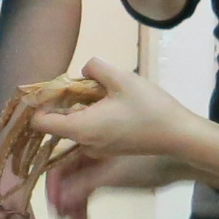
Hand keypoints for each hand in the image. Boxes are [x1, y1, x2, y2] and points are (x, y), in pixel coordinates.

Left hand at [30, 57, 192, 162]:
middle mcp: (84, 143)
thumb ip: (95, 68)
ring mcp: (98, 150)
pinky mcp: (110, 149)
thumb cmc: (149, 108)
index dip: (39, 103)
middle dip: (63, 102)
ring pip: (76, 126)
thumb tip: (85, 71)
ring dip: (81, 108)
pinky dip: (92, 117)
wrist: (179, 135)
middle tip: (83, 83)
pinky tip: (112, 103)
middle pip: (58, 123)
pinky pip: (90, 131)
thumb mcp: (121, 78)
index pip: (40, 122)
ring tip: (101, 91)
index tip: (50, 87)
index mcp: (81, 128)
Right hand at [45, 150, 186, 218]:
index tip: (53, 206)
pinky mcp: (108, 175)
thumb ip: (82, 186)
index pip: (56, 162)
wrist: (178, 162)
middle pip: (63, 176)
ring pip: (75, 186)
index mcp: (85, 141)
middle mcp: (86, 150)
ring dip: (72, 206)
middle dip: (61, 200)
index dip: (52, 185)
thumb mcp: (111, 176)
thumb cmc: (146, 164)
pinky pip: (87, 190)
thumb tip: (55, 200)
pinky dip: (84, 205)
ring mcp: (97, 163)